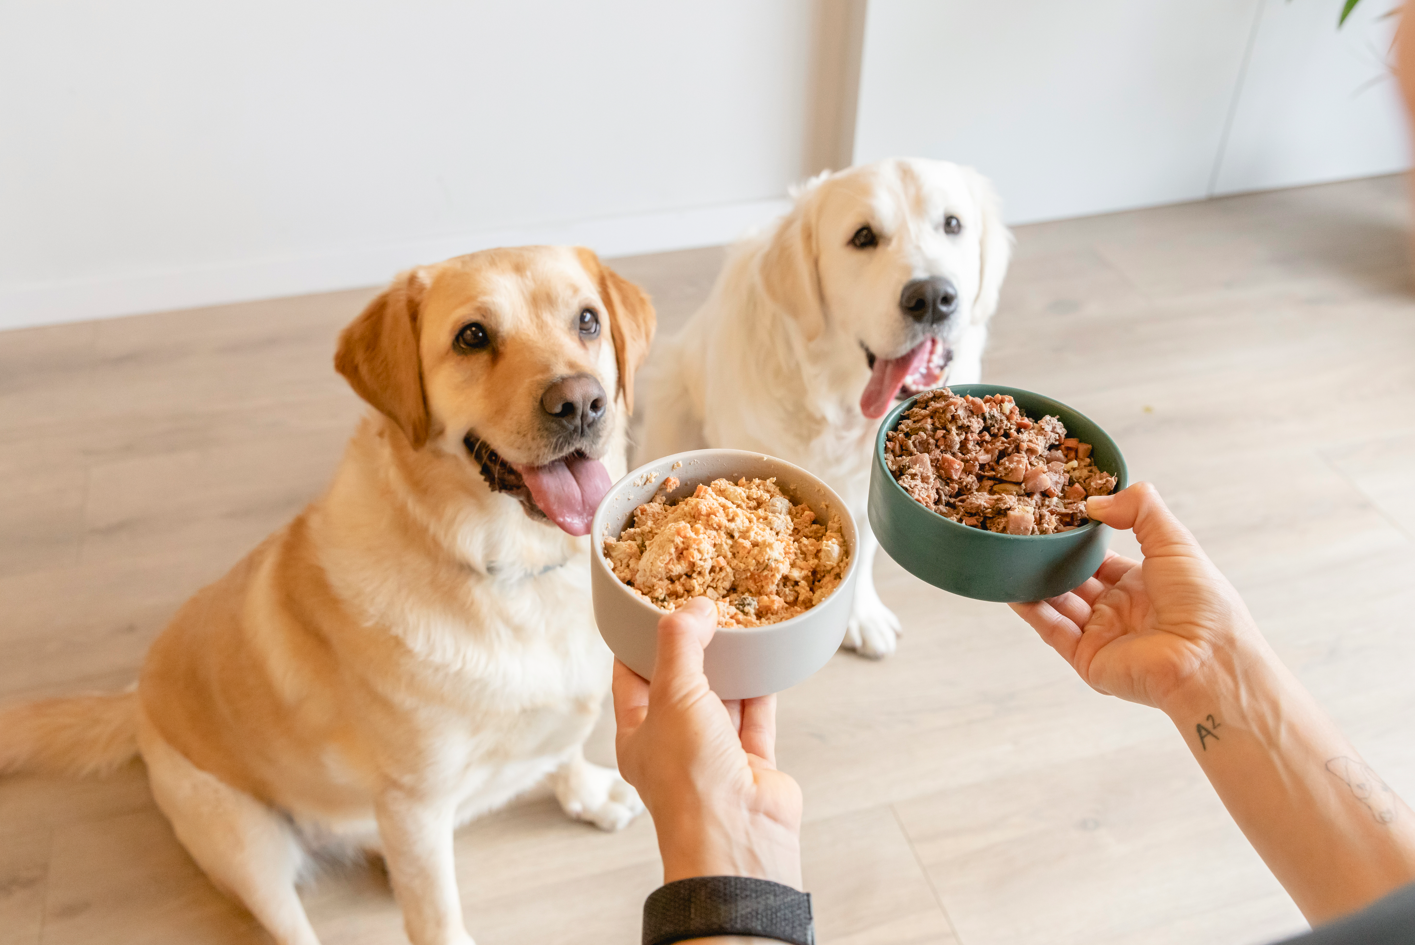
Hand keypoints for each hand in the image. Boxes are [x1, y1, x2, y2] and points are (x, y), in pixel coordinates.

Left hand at [613, 598, 803, 887]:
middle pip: (680, 684)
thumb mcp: (673, 696)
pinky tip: (766, 658)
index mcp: (638, 733)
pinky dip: (761, 688)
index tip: (654, 605)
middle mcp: (674, 743)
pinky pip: (756, 716)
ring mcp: (714, 754)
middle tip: (704, 606)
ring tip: (738, 623)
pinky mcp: (752, 762)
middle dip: (693, 648)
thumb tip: (694, 607)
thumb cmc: (689, 778)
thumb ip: (680, 645)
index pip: (630, 675)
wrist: (739, 837)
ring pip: (721, 698)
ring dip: (730, 665)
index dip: (639, 639)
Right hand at [1010, 482, 1265, 711]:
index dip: (1080, 539)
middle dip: (1053, 559)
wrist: (1206, 661)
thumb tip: (1095, 502)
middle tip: (1027, 534)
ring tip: (1011, 556)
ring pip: (1060, 602)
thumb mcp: (1175, 542)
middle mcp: (1123, 609)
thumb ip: (1140, 510)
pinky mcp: (1087, 657)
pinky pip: (1052, 629)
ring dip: (1037, 582)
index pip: (1103, 558)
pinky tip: (1012, 589)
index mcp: (1146, 583)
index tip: (1056, 517)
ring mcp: (1103, 634)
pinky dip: (1031, 610)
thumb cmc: (1203, 604)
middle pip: (1077, 579)